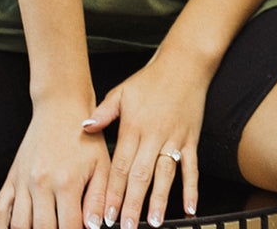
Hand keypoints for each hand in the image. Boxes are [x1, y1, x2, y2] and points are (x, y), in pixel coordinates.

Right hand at [0, 98, 110, 228]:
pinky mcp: (12, 176)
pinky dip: (3, 226)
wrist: (61, 106)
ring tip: (43, 228)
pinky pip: (0, 209)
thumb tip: (95, 226)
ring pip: (20, 224)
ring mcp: (24, 180)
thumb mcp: (102, 164)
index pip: (68, 228)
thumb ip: (99, 199)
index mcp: (66, 181)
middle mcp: (42, 182)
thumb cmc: (83, 134)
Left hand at [82, 50, 208, 227]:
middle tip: (126, 227)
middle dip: (132, 204)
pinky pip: (192, 167)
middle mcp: (154, 135)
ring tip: (154, 222)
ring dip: (159, 200)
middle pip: (140, 175)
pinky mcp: (191, 140)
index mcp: (134, 126)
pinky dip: (192, 188)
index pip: (120, 165)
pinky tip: (190, 208)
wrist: (183, 64)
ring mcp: (174, 138)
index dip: (112, 191)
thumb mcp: (122, 91)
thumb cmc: (151, 79)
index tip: (106, 214)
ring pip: (165, 174)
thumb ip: (103, 112)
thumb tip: (84, 126)